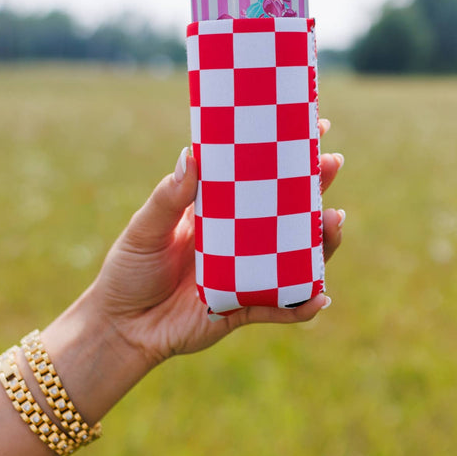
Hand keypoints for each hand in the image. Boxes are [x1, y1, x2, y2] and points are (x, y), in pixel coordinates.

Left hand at [91, 119, 343, 368]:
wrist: (121, 326)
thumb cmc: (129, 270)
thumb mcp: (145, 228)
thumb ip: (168, 197)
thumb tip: (192, 155)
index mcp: (218, 212)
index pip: (258, 177)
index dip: (287, 155)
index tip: (314, 128)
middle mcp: (240, 240)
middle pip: (288, 212)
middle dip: (316, 188)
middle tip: (334, 163)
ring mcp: (246, 274)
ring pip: (296, 257)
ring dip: (321, 241)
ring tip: (335, 222)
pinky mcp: (243, 309)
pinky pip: (279, 308)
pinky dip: (301, 305)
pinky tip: (320, 297)